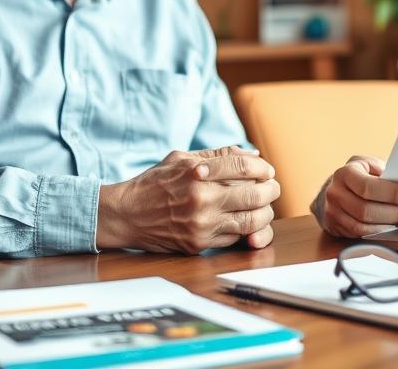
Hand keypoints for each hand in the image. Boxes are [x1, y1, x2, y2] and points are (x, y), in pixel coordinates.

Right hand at [97, 146, 280, 253]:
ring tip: (263, 206)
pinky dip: (246, 230)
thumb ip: (219, 155)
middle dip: (271, 190)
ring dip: (265, 213)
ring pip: (252, 222)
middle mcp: (202, 199)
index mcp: (197, 172)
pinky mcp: (199, 244)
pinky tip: (245, 221)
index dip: (262, 167)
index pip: (245, 166)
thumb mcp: (181, 158)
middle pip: (256, 195)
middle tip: (271, 188)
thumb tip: (253, 155)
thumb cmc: (154, 183)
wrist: (126, 215)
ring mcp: (201, 224)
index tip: (265, 170)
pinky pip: (235, 238)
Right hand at [311, 155, 397, 237]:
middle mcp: (335, 193)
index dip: (393, 193)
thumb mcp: (368, 165)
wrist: (334, 189)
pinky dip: (379, 232)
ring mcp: (333, 212)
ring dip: (389, 225)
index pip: (368, 187)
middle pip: (366, 210)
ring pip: (363, 226)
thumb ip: (384, 172)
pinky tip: (392, 226)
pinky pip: (360, 234)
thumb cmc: (358, 175)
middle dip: (396, 212)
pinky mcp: (335, 227)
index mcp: (344, 173)